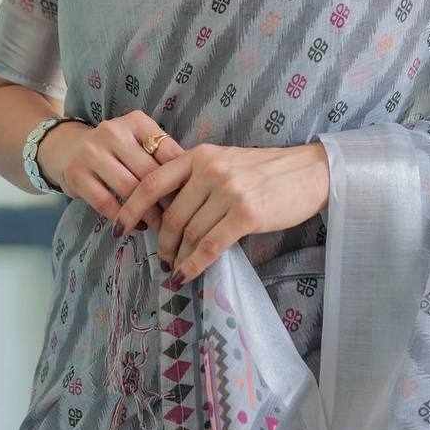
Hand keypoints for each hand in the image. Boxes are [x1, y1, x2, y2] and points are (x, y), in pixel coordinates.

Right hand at [39, 111, 185, 234]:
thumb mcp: (137, 141)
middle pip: (149, 172)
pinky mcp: (78, 175)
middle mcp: (113, 132)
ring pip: (129, 189)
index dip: (182, 177)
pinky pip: (106, 203)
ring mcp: (92, 153)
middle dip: (167, 199)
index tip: (193, 198)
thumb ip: (162, 154)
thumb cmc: (113, 149)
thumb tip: (195, 182)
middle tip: (180, 219)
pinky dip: (124, 218)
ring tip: (160, 227)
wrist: (65, 148)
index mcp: (135, 121)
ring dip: (148, 213)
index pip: (167, 150)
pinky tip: (135, 226)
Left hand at [112, 142, 329, 282]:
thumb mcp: (226, 162)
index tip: (119, 228)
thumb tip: (166, 210)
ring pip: (189, 233)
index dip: (131, 207)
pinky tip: (187, 274)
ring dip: (178, 256)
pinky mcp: (245, 214)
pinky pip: (210, 245)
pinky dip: (195, 264)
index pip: (153, 182)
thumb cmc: (266, 172)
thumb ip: (197, 178)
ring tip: (175, 268)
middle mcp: (210, 170)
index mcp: (200, 156)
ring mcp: (227, 191)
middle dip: (161, 242)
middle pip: (170, 215)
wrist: (309, 172)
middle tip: (161, 257)